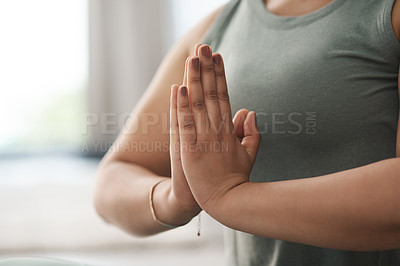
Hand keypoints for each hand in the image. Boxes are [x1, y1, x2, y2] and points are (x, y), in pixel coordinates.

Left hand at [173, 44, 260, 211]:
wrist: (227, 201)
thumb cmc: (236, 178)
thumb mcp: (249, 154)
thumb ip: (250, 132)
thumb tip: (249, 111)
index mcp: (228, 129)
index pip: (224, 94)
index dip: (219, 75)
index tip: (216, 56)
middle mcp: (216, 129)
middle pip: (211, 93)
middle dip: (206, 69)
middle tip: (202, 46)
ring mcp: (203, 138)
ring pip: (197, 103)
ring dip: (194, 79)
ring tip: (192, 58)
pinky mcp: (190, 150)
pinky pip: (185, 124)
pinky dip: (181, 106)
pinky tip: (179, 88)